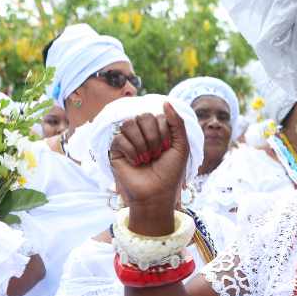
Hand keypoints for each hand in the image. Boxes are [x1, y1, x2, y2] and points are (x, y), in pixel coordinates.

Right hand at [109, 102, 188, 233]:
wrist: (157, 193)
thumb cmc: (170, 172)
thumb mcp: (181, 146)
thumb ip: (177, 123)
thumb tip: (165, 102)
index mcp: (157, 130)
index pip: (157, 115)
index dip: (164, 132)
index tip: (167, 149)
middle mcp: (142, 133)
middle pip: (142, 116)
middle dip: (153, 137)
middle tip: (156, 154)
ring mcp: (128, 140)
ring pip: (129, 124)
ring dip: (142, 144)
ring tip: (146, 159)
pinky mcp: (115, 150)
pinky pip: (119, 139)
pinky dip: (131, 152)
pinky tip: (136, 163)